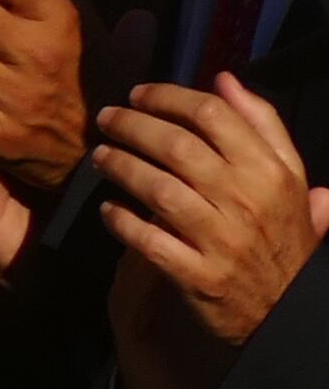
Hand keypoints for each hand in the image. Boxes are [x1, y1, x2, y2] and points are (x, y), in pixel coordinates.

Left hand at [95, 72, 328, 388]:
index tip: (137, 93)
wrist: (289, 309)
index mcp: (272, 172)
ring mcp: (222, 240)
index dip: (167, 98)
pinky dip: (122, 221)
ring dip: (120, 166)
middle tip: (105, 118)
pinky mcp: (198, 276)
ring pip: (158, 188)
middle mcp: (248, 200)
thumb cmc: (282, 234)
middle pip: (177, 146)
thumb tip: (224, 79)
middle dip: (132, 125)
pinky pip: (148, 240)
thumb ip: (263, 127)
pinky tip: (107, 209)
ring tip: (99, 156)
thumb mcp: (289, 178)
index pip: (212, 115)